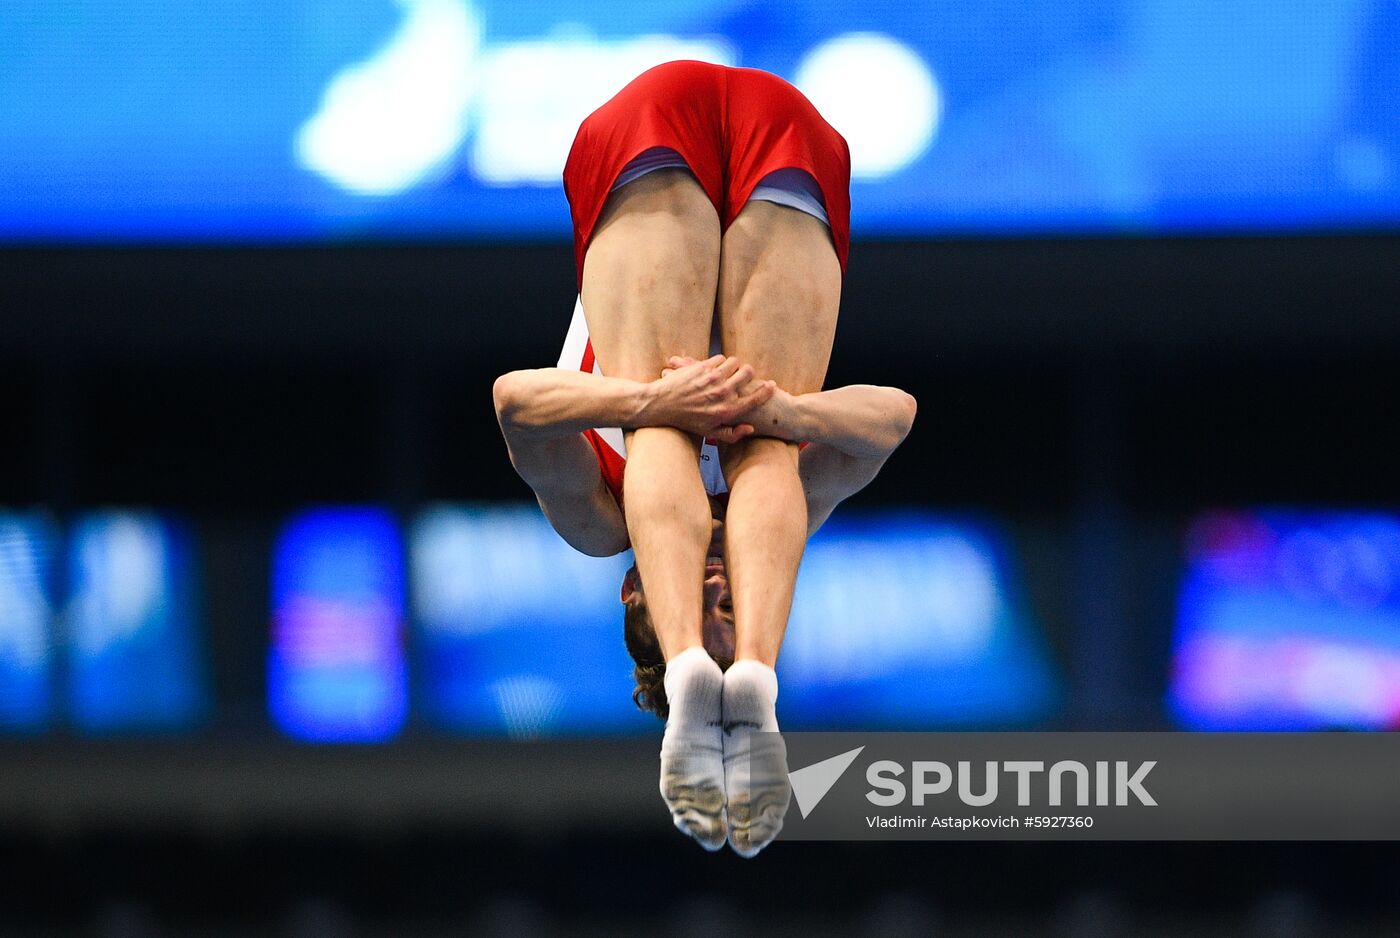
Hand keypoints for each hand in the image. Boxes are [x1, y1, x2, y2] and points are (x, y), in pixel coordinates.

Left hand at [664, 356, 796, 441]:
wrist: (661, 405)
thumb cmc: (687, 421)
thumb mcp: (711, 433)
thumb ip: (733, 434)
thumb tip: (750, 428)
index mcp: (729, 410)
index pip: (757, 397)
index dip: (767, 390)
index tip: (772, 385)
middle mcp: (724, 393)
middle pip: (748, 373)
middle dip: (748, 373)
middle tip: (744, 375)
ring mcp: (714, 378)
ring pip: (735, 362)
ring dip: (733, 365)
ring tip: (729, 371)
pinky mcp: (703, 367)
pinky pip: (720, 358)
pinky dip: (719, 362)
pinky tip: (715, 368)